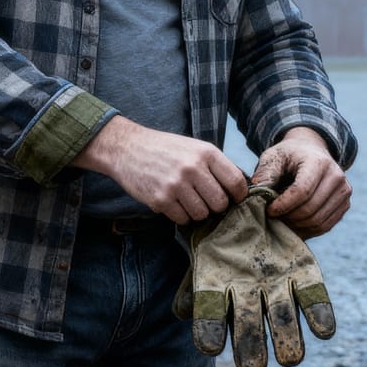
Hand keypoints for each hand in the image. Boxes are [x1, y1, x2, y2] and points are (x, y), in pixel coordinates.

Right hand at [75, 116, 247, 223]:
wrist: (127, 147)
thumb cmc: (165, 148)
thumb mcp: (194, 147)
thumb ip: (215, 165)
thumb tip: (239, 188)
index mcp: (206, 153)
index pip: (235, 181)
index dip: (238, 195)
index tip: (234, 199)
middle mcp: (193, 168)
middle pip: (220, 203)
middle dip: (215, 206)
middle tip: (206, 201)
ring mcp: (176, 185)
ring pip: (202, 214)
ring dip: (197, 212)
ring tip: (187, 200)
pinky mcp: (160, 200)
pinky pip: (182, 219)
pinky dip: (180, 215)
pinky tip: (173, 202)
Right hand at [172, 185, 335, 366]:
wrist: (251, 209)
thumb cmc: (221, 235)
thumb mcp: (203, 250)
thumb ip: (193, 281)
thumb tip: (184, 312)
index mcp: (218, 291)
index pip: (212, 316)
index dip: (210, 331)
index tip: (210, 346)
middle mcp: (249, 297)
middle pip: (249, 326)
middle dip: (251, 347)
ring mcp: (278, 288)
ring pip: (282, 316)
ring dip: (287, 338)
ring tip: (291, 359)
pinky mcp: (303, 274)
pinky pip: (312, 296)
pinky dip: (318, 314)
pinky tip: (324, 331)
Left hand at [250, 127, 350, 237]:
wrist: (311, 151)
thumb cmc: (289, 156)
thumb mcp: (273, 157)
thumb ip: (265, 175)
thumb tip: (256, 196)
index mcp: (318, 162)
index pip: (302, 191)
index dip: (283, 205)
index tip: (268, 210)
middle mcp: (336, 176)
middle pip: (311, 209)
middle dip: (289, 218)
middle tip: (273, 218)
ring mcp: (344, 191)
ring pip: (319, 221)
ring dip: (297, 226)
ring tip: (282, 220)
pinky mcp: (345, 204)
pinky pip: (326, 226)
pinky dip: (308, 229)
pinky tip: (294, 224)